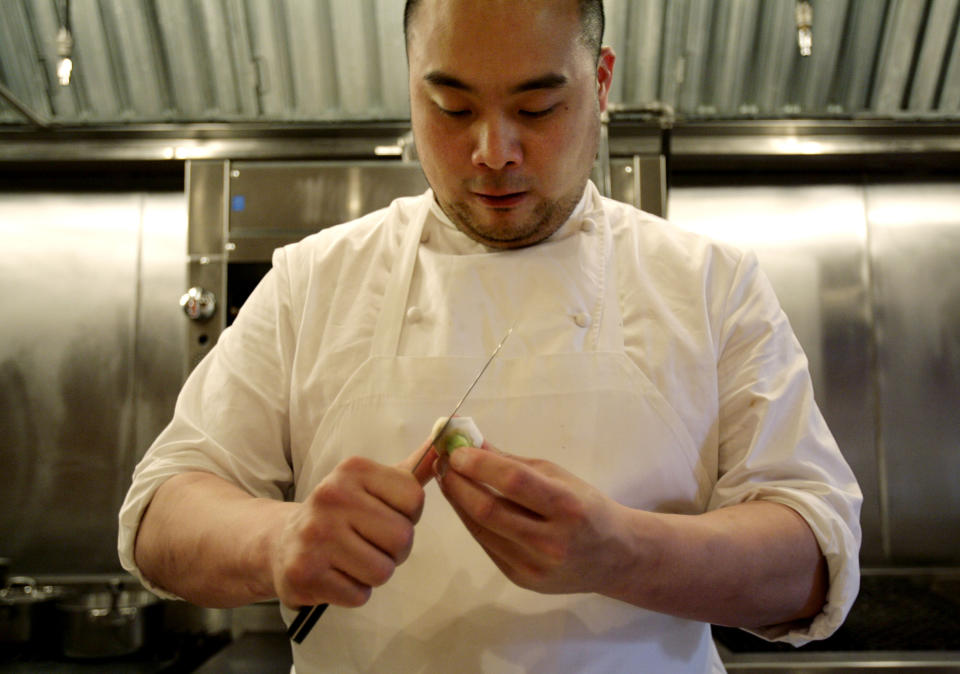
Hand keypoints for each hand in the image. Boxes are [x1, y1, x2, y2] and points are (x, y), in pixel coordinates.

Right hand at [272, 442, 435, 608]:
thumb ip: (412, 469)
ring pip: (383, 570)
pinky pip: (358, 594)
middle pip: (402, 538)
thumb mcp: (373, 484)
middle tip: (369, 543)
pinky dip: (353, 591)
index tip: (384, 515)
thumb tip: (446, 437)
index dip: (407, 516)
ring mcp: (315, 534)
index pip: (414, 499)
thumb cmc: (340, 514)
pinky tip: (335, 574)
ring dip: (374, 573)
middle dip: (394, 550)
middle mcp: (331, 495)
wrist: (282, 543)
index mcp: (353, 469)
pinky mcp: (304, 572)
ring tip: (352, 559)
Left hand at [436, 443, 635, 596]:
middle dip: (458, 483)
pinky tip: (464, 502)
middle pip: (489, 510)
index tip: (456, 449)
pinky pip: (486, 544)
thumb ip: (514, 462)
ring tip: (447, 478)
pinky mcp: (520, 579)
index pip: (514, 483)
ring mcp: (534, 565)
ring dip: (457, 501)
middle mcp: (551, 541)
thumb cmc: (587, 507)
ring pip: (481, 529)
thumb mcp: (559, 476)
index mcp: (568, 507)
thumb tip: (471, 442)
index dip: (480, 465)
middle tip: (442, 462)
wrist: (613, 558)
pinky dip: (470, 520)